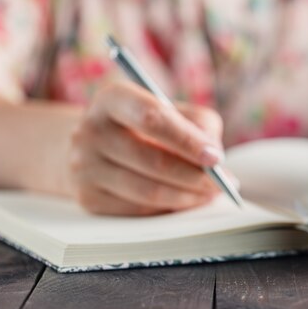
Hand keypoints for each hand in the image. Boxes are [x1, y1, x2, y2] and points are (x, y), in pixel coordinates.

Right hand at [67, 82, 224, 214]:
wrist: (94, 145)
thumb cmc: (146, 125)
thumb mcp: (171, 109)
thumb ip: (199, 123)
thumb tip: (216, 157)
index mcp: (112, 98)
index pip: (152, 118)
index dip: (188, 140)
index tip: (216, 157)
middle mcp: (91, 131)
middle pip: (153, 160)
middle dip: (196, 176)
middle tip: (223, 183)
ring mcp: (84, 167)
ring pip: (148, 192)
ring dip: (188, 197)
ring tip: (211, 193)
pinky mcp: (87, 197)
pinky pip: (139, 210)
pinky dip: (169, 208)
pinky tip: (186, 200)